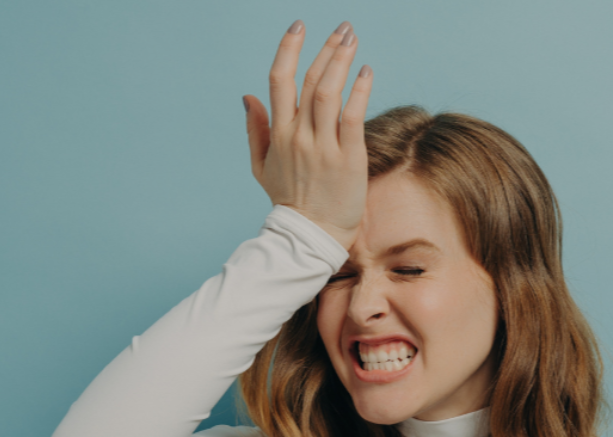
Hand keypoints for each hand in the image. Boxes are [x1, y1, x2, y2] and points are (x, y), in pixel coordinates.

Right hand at [243, 20, 370, 250]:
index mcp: (279, 134)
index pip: (279, 80)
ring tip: (352, 39)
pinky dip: (359, 91)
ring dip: (341, 61)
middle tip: (343, 28)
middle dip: (326, 49)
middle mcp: (298, 135)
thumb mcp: (262, 166)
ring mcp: (322, 146)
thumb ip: (255, 129)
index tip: (299, 26)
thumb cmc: (289, 201)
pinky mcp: (347, 158)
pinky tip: (366, 72)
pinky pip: (352, 116)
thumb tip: (247, 96)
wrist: (310, 235)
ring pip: (328, 92)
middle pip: (310, 80)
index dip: (288, 49)